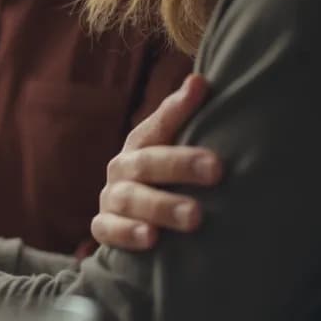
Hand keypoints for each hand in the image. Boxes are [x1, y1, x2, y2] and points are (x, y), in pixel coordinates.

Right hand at [92, 74, 223, 250]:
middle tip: (217, 172)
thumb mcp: (174, 144)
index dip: (180, 114)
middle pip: (146, 163)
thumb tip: (200, 81)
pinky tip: (151, 239)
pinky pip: (108, 230)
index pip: (158, 125)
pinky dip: (127, 233)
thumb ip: (183, 115)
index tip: (209, 105)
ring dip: (161, 207)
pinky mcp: (103, 226)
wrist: (135, 216)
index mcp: (141, 144)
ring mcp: (111, 198)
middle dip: (181, 166)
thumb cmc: (166, 176)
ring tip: (194, 217)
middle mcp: (121, 168)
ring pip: (129, 199)